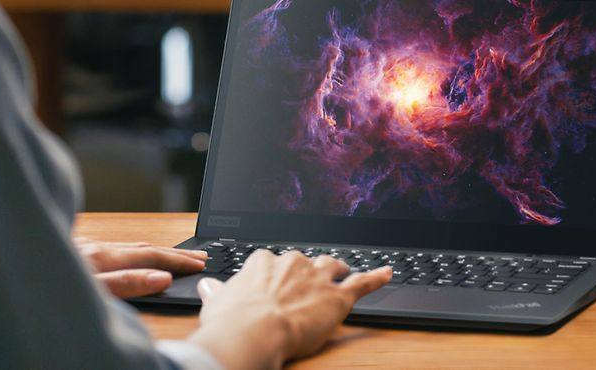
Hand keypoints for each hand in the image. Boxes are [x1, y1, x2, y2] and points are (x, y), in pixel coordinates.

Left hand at [74, 237, 206, 297]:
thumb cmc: (44, 289)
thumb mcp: (88, 291)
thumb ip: (124, 284)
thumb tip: (162, 277)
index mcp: (101, 257)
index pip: (150, 257)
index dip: (177, 261)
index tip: (199, 264)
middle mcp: (95, 247)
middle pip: (144, 248)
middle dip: (174, 253)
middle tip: (200, 256)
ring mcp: (83, 248)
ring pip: (129, 247)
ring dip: (156, 252)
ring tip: (174, 256)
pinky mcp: (73, 253)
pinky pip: (115, 249)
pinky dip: (135, 253)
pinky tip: (133, 257)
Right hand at [188, 250, 391, 369]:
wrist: (252, 333)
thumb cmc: (232, 321)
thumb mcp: (217, 302)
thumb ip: (216, 292)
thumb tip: (208, 286)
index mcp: (264, 261)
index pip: (275, 262)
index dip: (277, 277)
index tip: (275, 286)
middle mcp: (293, 262)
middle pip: (306, 262)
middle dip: (306, 274)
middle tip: (302, 290)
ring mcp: (317, 277)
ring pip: (334, 266)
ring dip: (338, 270)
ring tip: (341, 274)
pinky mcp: (337, 296)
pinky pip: (362, 282)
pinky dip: (377, 276)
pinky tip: (388, 272)